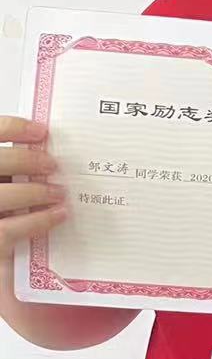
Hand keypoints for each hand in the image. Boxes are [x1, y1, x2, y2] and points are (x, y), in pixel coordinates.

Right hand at [0, 116, 65, 256]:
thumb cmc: (1, 216)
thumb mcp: (2, 188)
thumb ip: (6, 171)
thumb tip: (40, 151)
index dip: (12, 128)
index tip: (41, 132)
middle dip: (26, 160)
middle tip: (53, 165)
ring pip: (2, 196)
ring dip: (36, 191)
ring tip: (59, 193)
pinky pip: (8, 229)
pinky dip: (37, 221)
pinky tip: (57, 216)